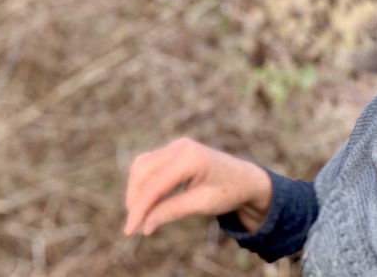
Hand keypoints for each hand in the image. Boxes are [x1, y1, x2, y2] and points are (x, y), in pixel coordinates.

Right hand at [123, 137, 272, 235]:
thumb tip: (144, 226)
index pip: (155, 185)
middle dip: (134, 199)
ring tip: (138, 215)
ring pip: (142, 166)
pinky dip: (143, 182)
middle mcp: (180, 146)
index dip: (139, 208)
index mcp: (191, 158)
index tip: (130, 231)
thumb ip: (172, 211)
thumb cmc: (229, 191)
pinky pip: (149, 164)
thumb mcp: (202, 205)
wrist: (245, 178)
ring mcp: (176, 146)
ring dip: (136, 190)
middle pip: (143, 171)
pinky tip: (145, 202)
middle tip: (133, 226)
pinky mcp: (173, 150)